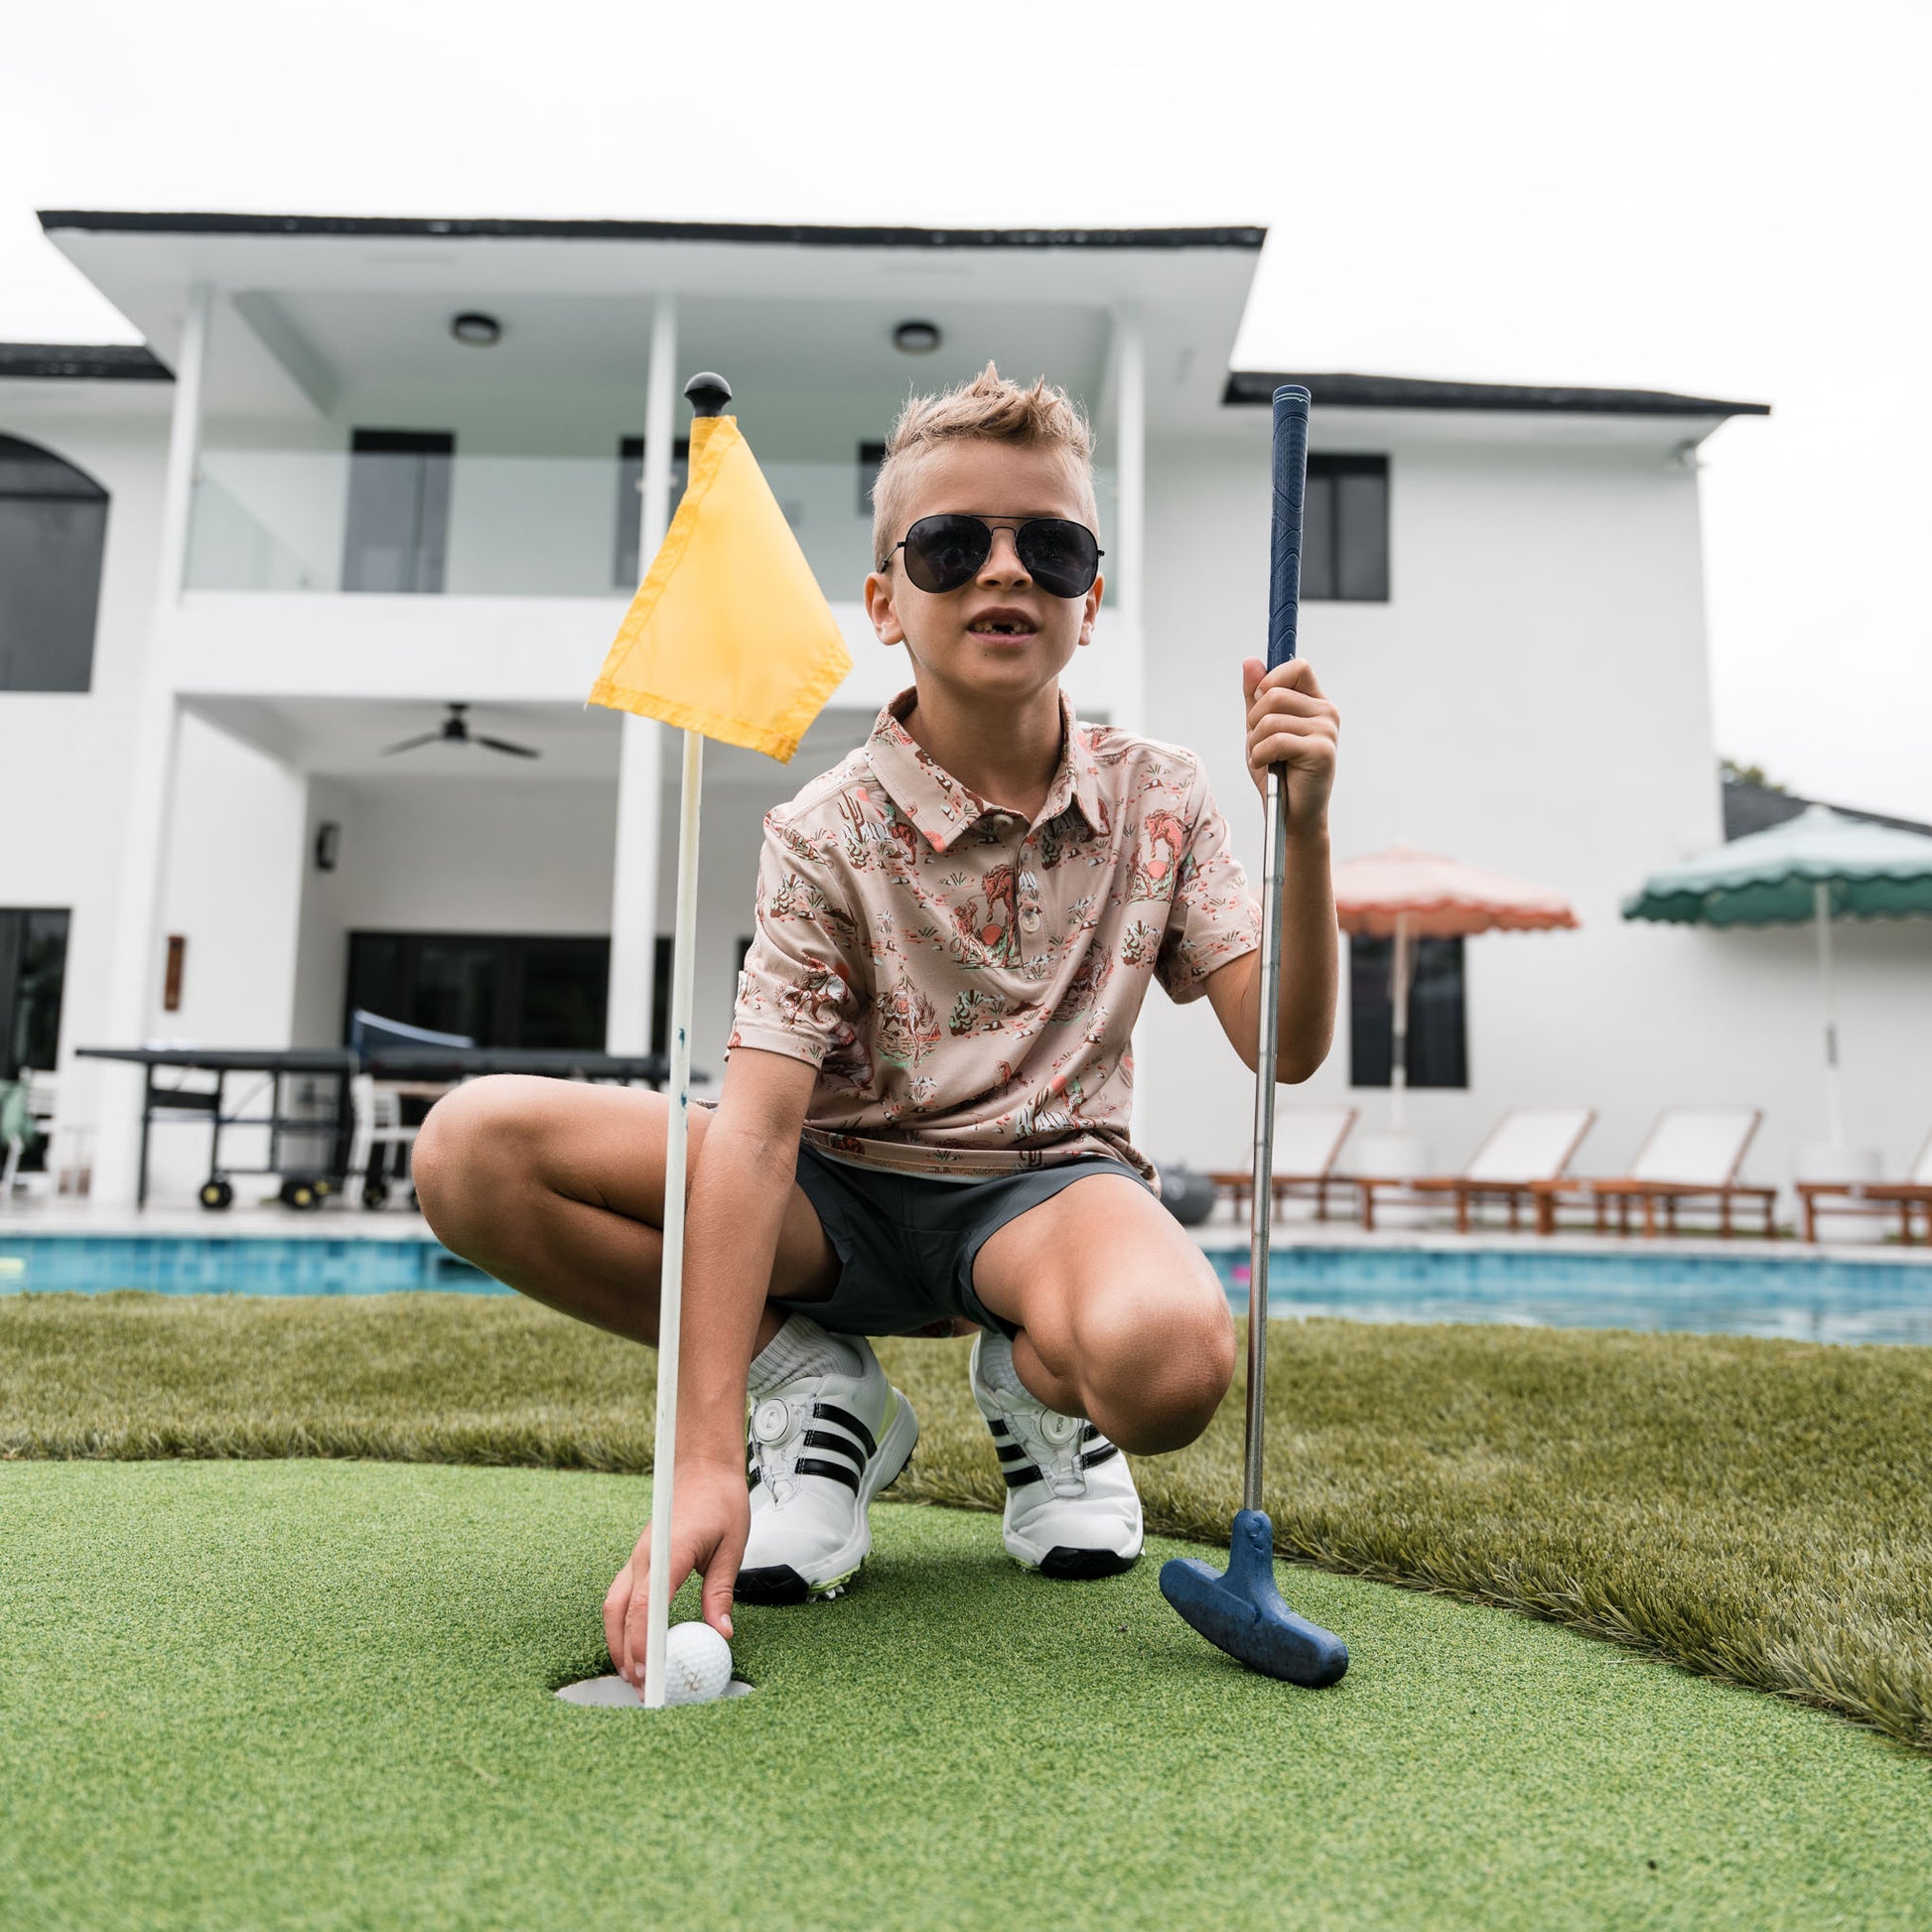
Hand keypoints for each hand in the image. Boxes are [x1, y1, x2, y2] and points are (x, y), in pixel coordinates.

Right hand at [603, 1456, 748, 1691]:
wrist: (703, 1467)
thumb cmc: (721, 1501)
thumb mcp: (732, 1546)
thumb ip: (721, 1592)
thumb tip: (722, 1634)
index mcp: (668, 1551)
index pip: (647, 1605)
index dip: (643, 1642)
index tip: (646, 1673)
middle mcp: (644, 1556)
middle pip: (620, 1612)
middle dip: (625, 1653)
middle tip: (641, 1688)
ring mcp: (636, 1557)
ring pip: (613, 1606)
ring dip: (617, 1642)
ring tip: (632, 1675)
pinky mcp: (638, 1560)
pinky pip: (621, 1596)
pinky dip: (621, 1624)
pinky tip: (632, 1645)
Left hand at [1242, 658, 1338, 824]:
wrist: (1289, 814)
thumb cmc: (1276, 771)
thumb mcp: (1259, 728)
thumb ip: (1256, 696)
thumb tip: (1250, 661)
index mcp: (1315, 702)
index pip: (1297, 667)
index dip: (1272, 680)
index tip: (1261, 702)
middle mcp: (1326, 712)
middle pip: (1275, 692)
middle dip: (1254, 720)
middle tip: (1260, 743)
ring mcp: (1327, 731)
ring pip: (1271, 718)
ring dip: (1255, 743)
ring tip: (1264, 758)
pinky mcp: (1321, 751)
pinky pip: (1275, 741)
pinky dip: (1260, 756)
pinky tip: (1267, 767)